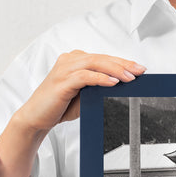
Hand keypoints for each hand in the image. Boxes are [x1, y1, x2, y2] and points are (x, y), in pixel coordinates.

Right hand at [18, 50, 145, 131]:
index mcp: (75, 61)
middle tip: (140, 70)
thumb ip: (98, 88)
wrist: (36, 118)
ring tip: (130, 77)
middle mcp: (69, 61)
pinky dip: (100, 78)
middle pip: (101, 58)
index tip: (139, 69)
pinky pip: (85, 76)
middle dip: (123, 64)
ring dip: (115, 70)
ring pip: (95, 63)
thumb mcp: (84, 96)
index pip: (103, 59)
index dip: (122, 62)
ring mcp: (64, 69)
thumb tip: (119, 86)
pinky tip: (112, 82)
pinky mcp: (62, 81)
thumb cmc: (58, 106)